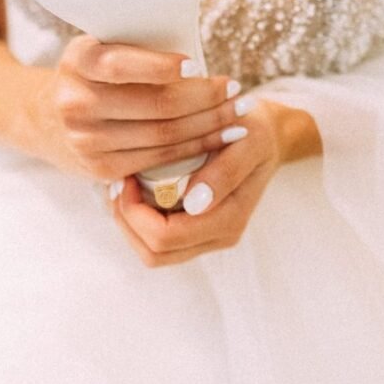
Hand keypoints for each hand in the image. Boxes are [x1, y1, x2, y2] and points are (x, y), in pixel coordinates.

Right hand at [26, 34, 254, 179]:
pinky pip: (158, 159)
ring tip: (238, 113)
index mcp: (79, 61)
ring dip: (210, 125)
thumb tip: (196, 39)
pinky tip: (219, 138)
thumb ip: (136, 45)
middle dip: (207, 99)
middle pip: (156, 105)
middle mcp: (77, 102)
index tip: (199, 65)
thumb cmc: (91, 75)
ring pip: (164, 135)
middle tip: (237, 89)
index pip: (123, 66)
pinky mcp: (100, 169)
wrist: (46, 120)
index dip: (165, 67)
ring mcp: (86, 141)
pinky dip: (195, 148)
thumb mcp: (100, 48)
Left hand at [106, 99, 321, 266]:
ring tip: (122, 187)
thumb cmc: (253, 130)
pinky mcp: (197, 231)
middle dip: (127, 220)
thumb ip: (226, 172)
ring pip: (152, 253)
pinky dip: (138, 221)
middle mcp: (218, 236)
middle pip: (154, 252)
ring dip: (129, 223)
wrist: (266, 134)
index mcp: (229, 218)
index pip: (166, 236)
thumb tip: (195, 205)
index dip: (136, 212)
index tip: (126, 177)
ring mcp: (207, 237)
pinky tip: (133, 190)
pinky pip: (157, 242)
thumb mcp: (247, 140)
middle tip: (117, 182)